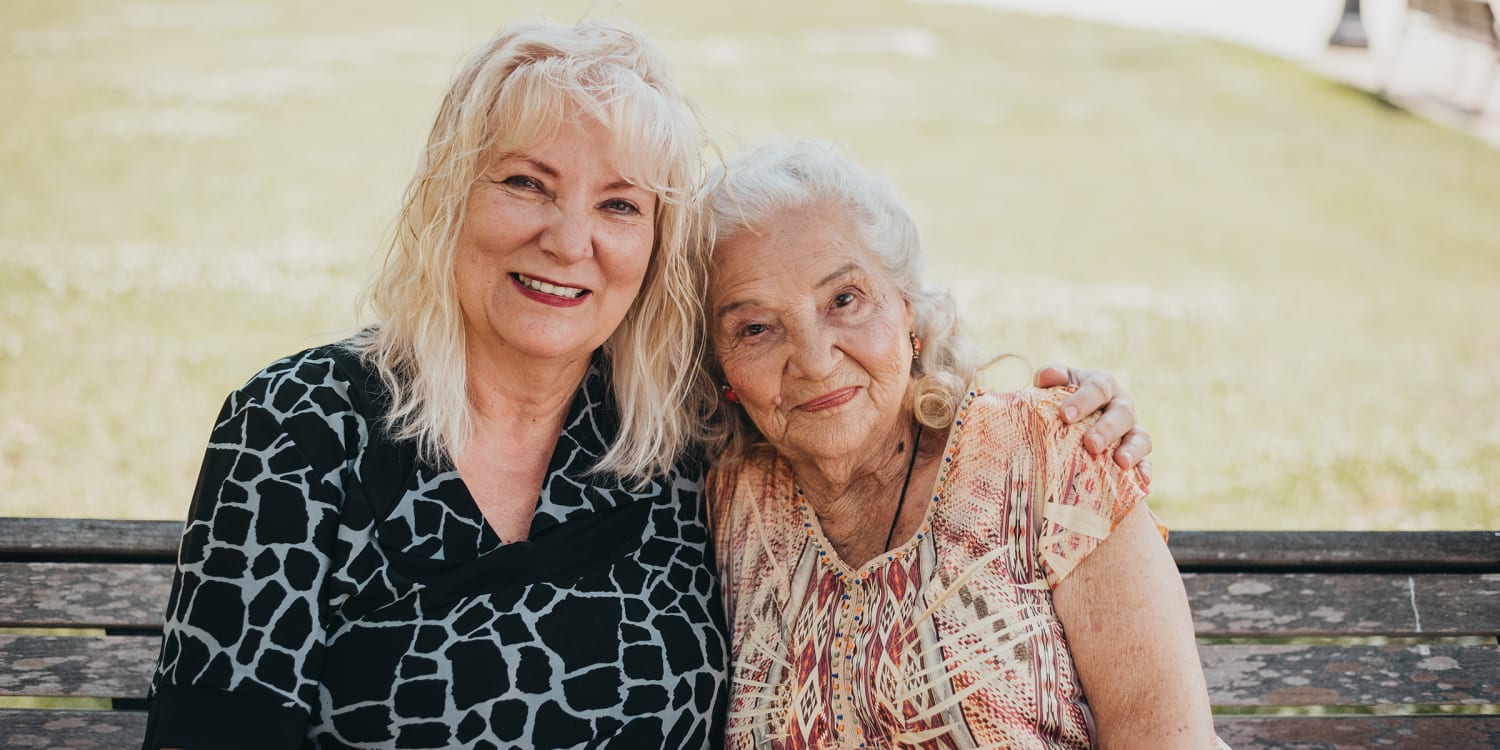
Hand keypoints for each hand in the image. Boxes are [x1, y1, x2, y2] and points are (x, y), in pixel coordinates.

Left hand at [1033, 364, 1151, 481]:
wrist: (1068, 422)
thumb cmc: (1059, 401)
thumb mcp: (1052, 386)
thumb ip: (1049, 376)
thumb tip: (1052, 376)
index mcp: (1101, 385)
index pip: (1097, 388)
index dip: (1083, 401)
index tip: (1065, 416)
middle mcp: (1120, 405)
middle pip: (1121, 413)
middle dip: (1107, 429)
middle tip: (1090, 444)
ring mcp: (1131, 429)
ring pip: (1139, 436)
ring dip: (1132, 449)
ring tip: (1121, 463)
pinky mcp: (1137, 453)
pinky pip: (1145, 461)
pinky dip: (1145, 469)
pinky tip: (1141, 481)